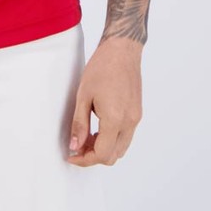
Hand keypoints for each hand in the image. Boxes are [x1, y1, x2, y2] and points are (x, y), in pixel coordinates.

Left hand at [67, 37, 142, 166]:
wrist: (121, 50)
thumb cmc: (101, 67)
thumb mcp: (83, 95)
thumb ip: (79, 124)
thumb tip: (75, 146)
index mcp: (115, 119)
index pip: (102, 154)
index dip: (85, 159)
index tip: (72, 155)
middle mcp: (130, 122)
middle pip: (113, 156)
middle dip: (93, 155)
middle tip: (77, 145)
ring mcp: (136, 118)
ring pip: (121, 148)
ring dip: (104, 148)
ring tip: (87, 136)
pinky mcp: (137, 113)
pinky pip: (126, 136)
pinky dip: (112, 139)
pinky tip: (99, 127)